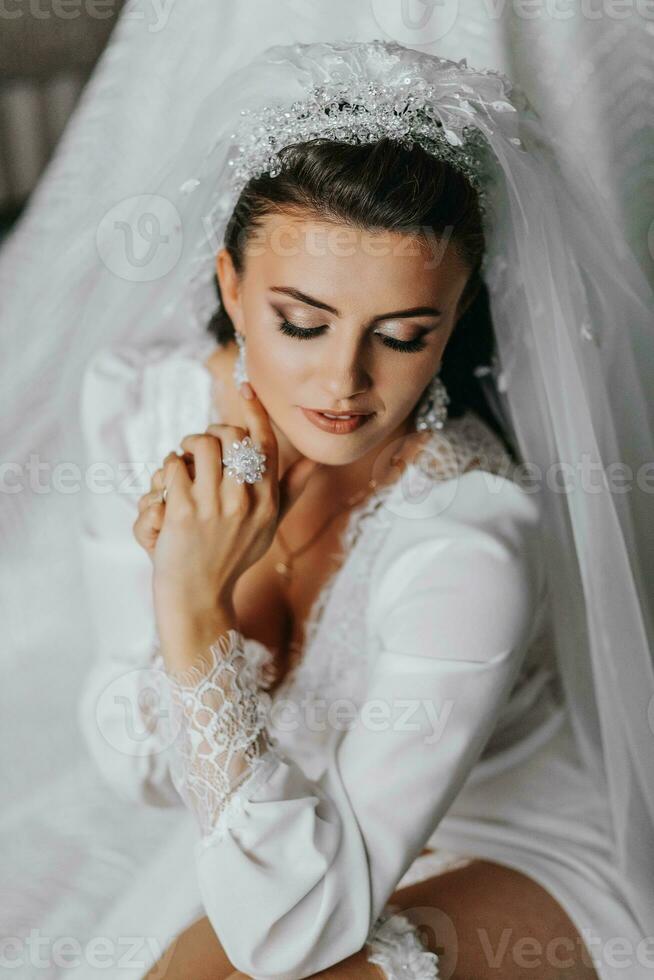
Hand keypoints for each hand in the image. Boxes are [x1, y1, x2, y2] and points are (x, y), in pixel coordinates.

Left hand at [134, 382, 320, 633]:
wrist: (198, 596)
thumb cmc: (232, 558)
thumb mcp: (268, 526)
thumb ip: (289, 491)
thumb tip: (316, 462)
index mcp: (268, 500)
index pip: (265, 444)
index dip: (254, 411)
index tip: (245, 386)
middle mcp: (246, 500)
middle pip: (230, 435)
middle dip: (209, 433)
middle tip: (198, 448)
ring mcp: (216, 505)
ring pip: (200, 444)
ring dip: (184, 449)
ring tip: (180, 466)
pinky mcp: (185, 511)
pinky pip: (173, 465)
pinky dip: (166, 472)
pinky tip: (166, 489)